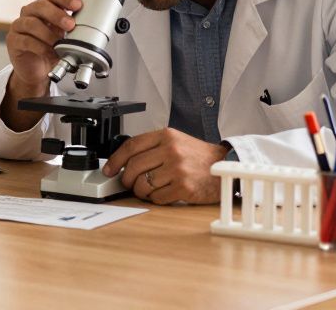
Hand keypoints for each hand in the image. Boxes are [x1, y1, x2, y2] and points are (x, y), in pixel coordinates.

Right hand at [0, 0, 81, 130]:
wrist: (36, 69)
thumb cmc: (49, 48)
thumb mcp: (63, 35)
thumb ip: (72, 28)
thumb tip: (92, 25)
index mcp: (43, 7)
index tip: (78, 5)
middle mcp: (30, 13)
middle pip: (40, 6)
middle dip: (57, 14)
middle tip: (70, 25)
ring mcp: (19, 26)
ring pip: (31, 23)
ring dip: (48, 34)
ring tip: (59, 43)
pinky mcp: (13, 40)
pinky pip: (26, 40)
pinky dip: (40, 48)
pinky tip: (50, 53)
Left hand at [102, 128, 228, 204]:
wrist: (227, 167)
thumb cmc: (199, 157)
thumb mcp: (176, 141)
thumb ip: (153, 147)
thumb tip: (124, 161)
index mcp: (166, 136)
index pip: (131, 146)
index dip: (115, 160)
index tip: (109, 169)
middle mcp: (171, 150)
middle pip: (133, 167)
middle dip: (126, 179)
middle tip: (128, 183)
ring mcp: (178, 169)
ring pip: (143, 184)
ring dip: (141, 191)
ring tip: (148, 190)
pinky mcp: (184, 188)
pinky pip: (157, 197)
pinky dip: (155, 199)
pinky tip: (162, 194)